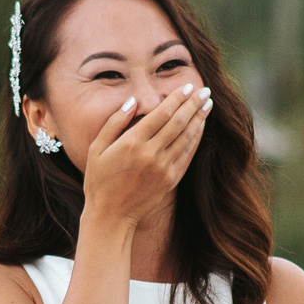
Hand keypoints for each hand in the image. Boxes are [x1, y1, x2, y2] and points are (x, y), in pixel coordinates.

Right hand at [82, 82, 210, 232]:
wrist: (110, 216)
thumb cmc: (99, 181)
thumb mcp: (96, 149)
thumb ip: (114, 122)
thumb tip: (133, 101)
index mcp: (132, 143)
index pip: (161, 114)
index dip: (176, 98)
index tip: (186, 87)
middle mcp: (150, 154)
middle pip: (178, 122)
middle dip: (193, 104)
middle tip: (205, 90)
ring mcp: (163, 169)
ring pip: (186, 137)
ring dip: (199, 119)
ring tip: (207, 104)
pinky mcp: (170, 180)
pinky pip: (187, 155)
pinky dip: (196, 139)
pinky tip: (200, 127)